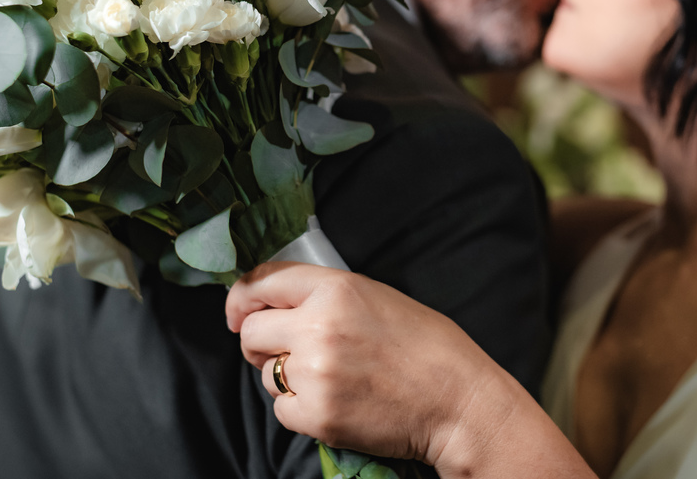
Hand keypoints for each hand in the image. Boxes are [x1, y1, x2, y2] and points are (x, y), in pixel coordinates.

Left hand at [225, 262, 507, 467]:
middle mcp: (318, 326)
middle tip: (282, 352)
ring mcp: (315, 373)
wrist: (458, 401)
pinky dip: (300, 409)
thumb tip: (277, 305)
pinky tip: (336, 402)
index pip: (262, 281)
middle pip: (252, 332)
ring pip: (265, 374)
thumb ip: (326, 296)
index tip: (237, 312)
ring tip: (330, 379)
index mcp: (336, 289)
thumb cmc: (428, 348)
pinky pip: (282, 410)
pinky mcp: (318, 415)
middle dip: (259, 343)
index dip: (242, 298)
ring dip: (286, 378)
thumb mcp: (378, 298)